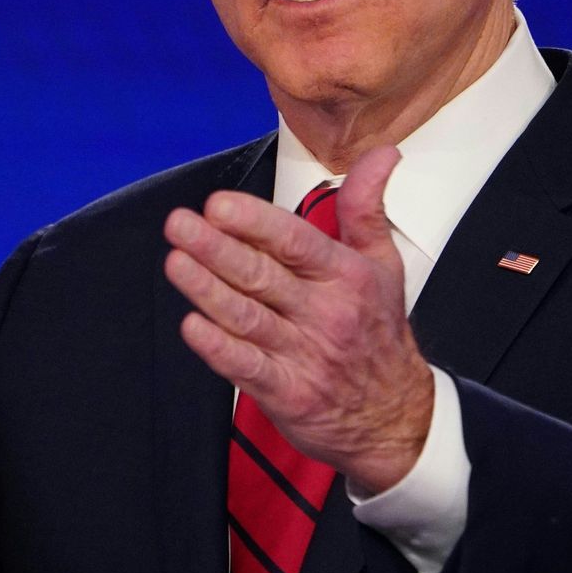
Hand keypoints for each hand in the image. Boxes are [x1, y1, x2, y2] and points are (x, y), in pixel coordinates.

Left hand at [163, 145, 433, 494]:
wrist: (395, 418)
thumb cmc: (380, 333)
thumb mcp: (385, 264)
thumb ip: (367, 207)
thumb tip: (383, 154)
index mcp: (345, 276)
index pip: (296, 241)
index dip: (255, 222)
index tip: (220, 204)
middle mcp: (325, 313)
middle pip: (262, 275)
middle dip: (215, 248)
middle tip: (180, 225)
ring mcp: (304, 354)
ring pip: (246, 316)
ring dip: (206, 289)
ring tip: (176, 262)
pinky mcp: (286, 391)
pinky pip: (246, 366)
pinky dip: (217, 347)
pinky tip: (192, 326)